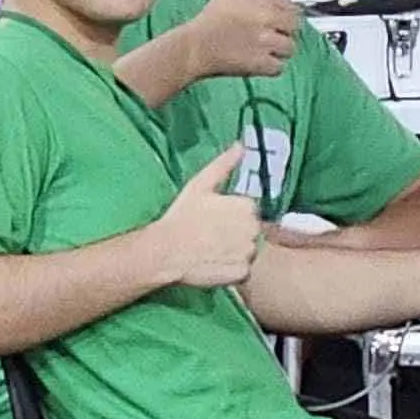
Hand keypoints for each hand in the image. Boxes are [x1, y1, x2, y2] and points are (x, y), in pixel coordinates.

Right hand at [148, 145, 266, 289]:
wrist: (166, 251)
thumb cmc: (181, 216)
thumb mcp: (200, 184)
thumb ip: (223, 164)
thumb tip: (241, 145)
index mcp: (246, 206)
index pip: (249, 211)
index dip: (231, 216)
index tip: (213, 220)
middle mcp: (253, 228)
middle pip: (251, 231)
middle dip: (236, 233)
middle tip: (211, 236)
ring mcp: (249, 252)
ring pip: (248, 251)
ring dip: (235, 251)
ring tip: (212, 250)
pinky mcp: (243, 273)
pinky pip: (243, 270)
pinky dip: (232, 269)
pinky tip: (215, 264)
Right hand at [185, 0, 303, 83]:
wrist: (193, 46)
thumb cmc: (212, 19)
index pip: (293, 7)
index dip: (279, 16)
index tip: (264, 20)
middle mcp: (266, 15)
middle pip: (295, 28)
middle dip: (281, 33)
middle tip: (260, 36)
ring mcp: (265, 39)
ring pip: (289, 49)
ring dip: (276, 52)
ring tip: (255, 48)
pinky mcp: (262, 61)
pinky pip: (279, 67)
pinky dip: (268, 67)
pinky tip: (253, 60)